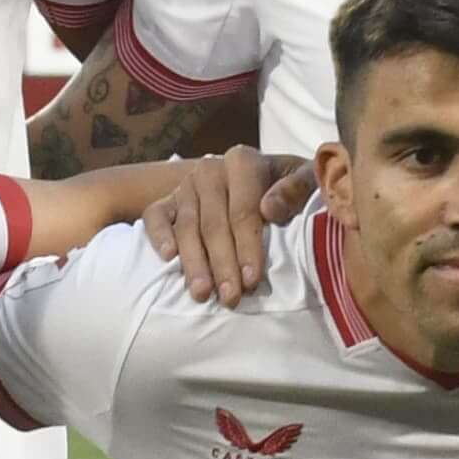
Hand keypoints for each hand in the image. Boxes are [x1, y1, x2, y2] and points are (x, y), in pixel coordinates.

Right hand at [135, 143, 308, 302]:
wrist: (259, 179)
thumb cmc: (287, 187)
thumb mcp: (304, 180)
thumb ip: (296, 189)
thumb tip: (270, 209)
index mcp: (243, 161)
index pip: (243, 210)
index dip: (248, 247)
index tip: (252, 280)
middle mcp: (210, 170)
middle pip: (213, 223)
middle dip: (222, 264)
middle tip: (230, 297)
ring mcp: (186, 186)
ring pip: (186, 227)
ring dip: (194, 263)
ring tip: (202, 293)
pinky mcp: (167, 199)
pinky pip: (154, 216)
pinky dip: (158, 236)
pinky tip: (168, 258)